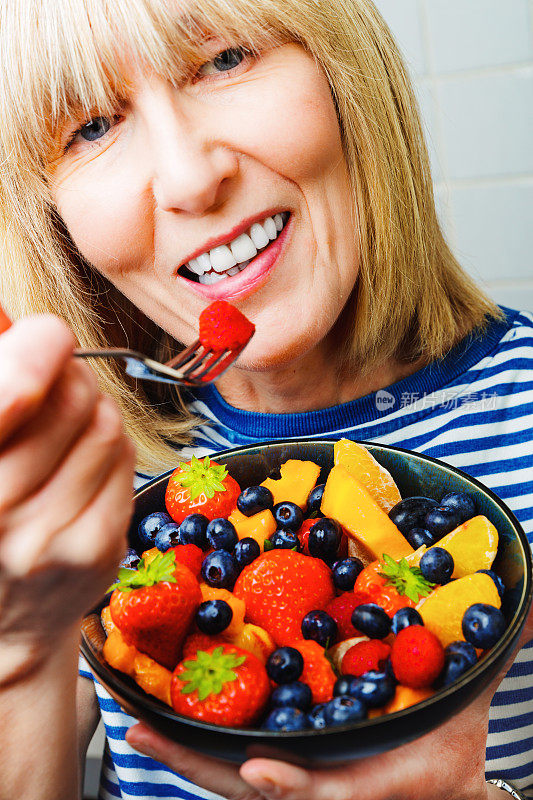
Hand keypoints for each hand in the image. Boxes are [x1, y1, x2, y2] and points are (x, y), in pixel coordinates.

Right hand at [0, 315, 135, 682]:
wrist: (5, 624)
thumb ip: (2, 396)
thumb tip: (21, 326)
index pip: (10, 398)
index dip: (34, 351)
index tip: (46, 333)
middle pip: (68, 398)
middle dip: (67, 373)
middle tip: (54, 376)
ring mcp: (53, 537)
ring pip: (104, 424)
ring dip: (91, 407)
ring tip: (65, 425)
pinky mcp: (99, 546)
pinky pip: (124, 458)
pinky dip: (108, 443)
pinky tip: (81, 461)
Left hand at [127, 606, 532, 799]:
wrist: (435, 787)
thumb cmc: (446, 750)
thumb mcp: (463, 704)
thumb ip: (483, 658)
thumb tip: (526, 610)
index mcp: (368, 782)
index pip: (330, 797)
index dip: (298, 790)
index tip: (263, 774)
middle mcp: (320, 784)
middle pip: (250, 787)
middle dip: (195, 765)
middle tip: (141, 733)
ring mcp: (291, 774)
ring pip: (226, 773)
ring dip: (179, 749)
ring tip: (129, 717)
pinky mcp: (274, 760)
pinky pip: (227, 755)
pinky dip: (191, 741)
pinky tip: (157, 712)